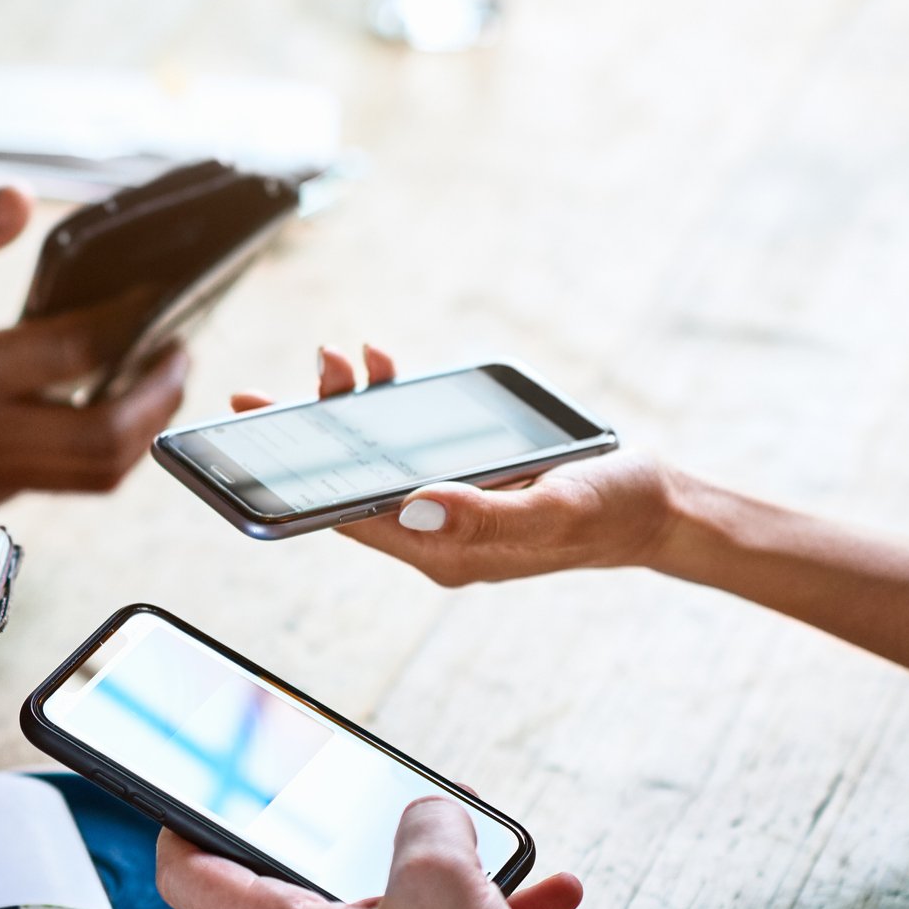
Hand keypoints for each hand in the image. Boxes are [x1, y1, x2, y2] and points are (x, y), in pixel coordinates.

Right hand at [0, 188, 189, 521]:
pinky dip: (80, 444)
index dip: (132, 320)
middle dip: (159, 396)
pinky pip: (42, 481)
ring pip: (83, 478)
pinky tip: (90, 392)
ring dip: (132, 430)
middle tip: (185, 347)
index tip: (168, 287)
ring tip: (155, 373)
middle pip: (102, 445)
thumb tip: (23, 203)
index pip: (70, 357)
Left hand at [155, 800, 582, 908]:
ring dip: (432, 877)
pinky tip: (544, 894)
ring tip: (482, 843)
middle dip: (337, 834)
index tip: (189, 791)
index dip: (179, 820)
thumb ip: (428, 822)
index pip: (187, 874)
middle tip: (361, 797)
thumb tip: (433, 816)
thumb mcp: (439, 878)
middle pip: (288, 885)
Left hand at [235, 346, 680, 585]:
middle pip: (349, 480)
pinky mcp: (464, 473)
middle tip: (272, 388)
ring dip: (348, 407)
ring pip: (374, 453)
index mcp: (443, 549)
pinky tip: (381, 369)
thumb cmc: (609, 511)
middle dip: (311, 431)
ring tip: (338, 359)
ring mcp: (446, 499)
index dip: (295, 481)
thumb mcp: (553, 511)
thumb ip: (485, 512)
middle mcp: (434, 528)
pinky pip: (408, 438)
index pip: (347, 515)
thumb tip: (412, 503)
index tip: (251, 442)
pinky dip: (389, 402)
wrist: (657, 507)